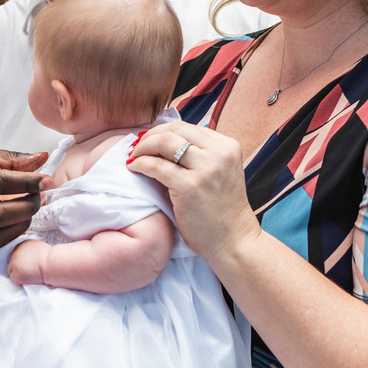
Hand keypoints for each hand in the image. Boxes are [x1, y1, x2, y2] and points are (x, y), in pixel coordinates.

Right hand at [0, 144, 48, 250]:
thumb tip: (42, 159)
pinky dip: (6, 237)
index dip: (28, 183)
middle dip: (28, 207)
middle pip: (0, 214)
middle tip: (39, 197)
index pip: (0, 181)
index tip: (48, 181)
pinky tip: (14, 224)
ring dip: (20, 225)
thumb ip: (8, 158)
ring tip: (29, 211)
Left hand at [6, 240, 46, 285]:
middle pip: (12, 262)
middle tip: (27, 272)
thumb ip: (30, 251)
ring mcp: (14, 263)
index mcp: (22, 245)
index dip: (21, 261)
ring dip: (18, 275)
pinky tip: (28, 281)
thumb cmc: (50, 257)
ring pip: (11, 271)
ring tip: (29, 277)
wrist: (52, 263)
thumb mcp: (38, 248)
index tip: (26, 265)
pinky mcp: (16, 273)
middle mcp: (16, 252)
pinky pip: (14, 280)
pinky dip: (20, 282)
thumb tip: (29, 257)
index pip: (16, 254)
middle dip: (18, 267)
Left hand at [125, 122, 260, 260]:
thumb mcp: (219, 172)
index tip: (148, 139)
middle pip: (175, 130)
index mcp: (227, 146)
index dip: (163, 131)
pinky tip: (134, 168)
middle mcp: (219, 153)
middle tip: (136, 146)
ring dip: (143, 147)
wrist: (234, 240)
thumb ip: (200, 154)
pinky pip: (156, 166)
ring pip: (164, 142)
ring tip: (133, 156)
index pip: (188, 127)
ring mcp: (206, 169)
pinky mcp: (189, 186)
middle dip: (151, 136)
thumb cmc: (221, 209)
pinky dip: (140, 164)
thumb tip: (163, 139)